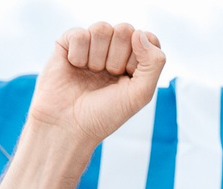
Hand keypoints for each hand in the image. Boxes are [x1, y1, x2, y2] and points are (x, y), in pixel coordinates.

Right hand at [29, 21, 166, 149]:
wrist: (68, 126)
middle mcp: (114, 50)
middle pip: (125, 30)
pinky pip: (79, 34)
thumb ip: (154, 63)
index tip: (129, 77)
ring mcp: (92, 45)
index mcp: (134, 61)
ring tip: (90, 74)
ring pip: (102, 28)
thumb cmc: (105, 114)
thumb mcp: (140, 95)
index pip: (148, 38)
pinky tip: (75, 67)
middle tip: (107, 77)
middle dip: (117, 58)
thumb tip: (139, 33)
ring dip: (97, 58)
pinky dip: (78, 55)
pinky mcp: (69, 43)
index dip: (140, 56)